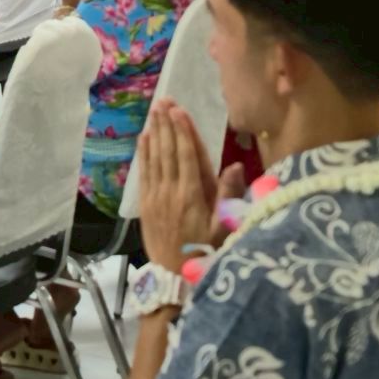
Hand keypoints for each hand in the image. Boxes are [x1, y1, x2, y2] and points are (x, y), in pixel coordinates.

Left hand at [136, 101, 218, 271]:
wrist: (173, 278)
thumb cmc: (205, 252)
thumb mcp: (224, 229)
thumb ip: (228, 197)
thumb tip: (234, 166)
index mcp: (192, 195)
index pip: (186, 156)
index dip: (183, 131)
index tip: (179, 111)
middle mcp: (172, 191)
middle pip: (168, 151)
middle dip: (166, 124)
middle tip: (164, 101)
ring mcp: (156, 197)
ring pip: (155, 158)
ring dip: (155, 133)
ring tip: (154, 111)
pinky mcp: (146, 204)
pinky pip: (144, 173)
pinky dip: (144, 154)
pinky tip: (144, 138)